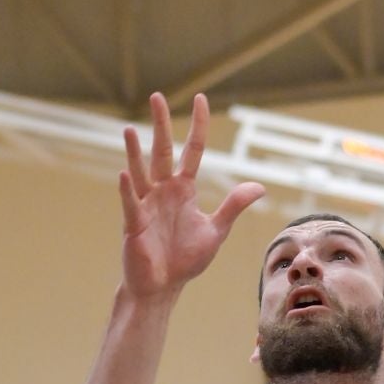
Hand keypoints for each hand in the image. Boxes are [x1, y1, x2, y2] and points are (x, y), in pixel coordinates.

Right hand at [119, 93, 264, 300]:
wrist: (163, 287)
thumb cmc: (185, 259)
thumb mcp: (216, 231)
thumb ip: (233, 206)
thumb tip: (260, 186)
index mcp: (183, 190)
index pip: (193, 150)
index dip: (198, 126)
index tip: (201, 100)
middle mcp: (163, 191)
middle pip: (163, 151)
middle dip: (161, 124)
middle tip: (156, 96)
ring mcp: (146, 205)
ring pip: (141, 172)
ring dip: (135, 151)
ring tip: (130, 128)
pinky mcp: (134, 224)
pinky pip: (130, 203)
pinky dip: (127, 189)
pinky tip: (124, 173)